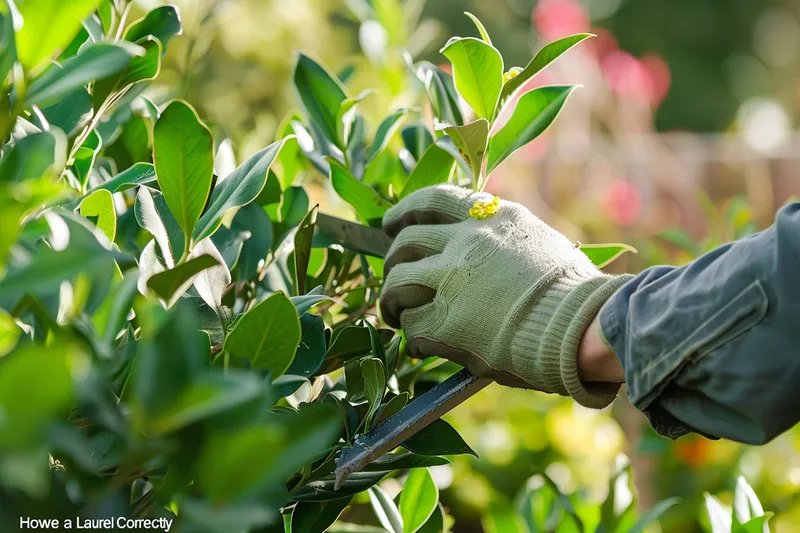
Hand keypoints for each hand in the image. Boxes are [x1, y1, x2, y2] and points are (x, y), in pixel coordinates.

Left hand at [380, 185, 631, 407]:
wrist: (581, 326)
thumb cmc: (574, 290)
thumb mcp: (539, 240)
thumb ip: (503, 238)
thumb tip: (487, 251)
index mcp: (490, 217)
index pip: (433, 200)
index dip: (404, 212)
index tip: (391, 224)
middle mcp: (464, 242)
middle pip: (405, 243)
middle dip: (393, 261)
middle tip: (394, 279)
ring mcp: (450, 281)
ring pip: (397, 283)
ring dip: (391, 301)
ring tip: (396, 315)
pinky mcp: (444, 323)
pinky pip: (411, 325)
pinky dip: (411, 336)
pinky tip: (421, 345)